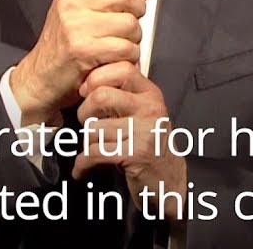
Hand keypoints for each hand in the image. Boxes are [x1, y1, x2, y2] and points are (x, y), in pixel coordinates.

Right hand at [9, 0, 153, 125]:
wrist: (41, 76)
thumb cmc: (62, 44)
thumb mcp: (83, 10)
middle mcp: (71, 3)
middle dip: (138, 11)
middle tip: (128, 22)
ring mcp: (76, 26)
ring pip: (131, 23)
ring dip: (133, 38)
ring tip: (119, 43)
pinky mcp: (84, 50)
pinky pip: (126, 48)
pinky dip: (129, 57)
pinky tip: (115, 57)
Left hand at [73, 61, 187, 223]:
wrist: (170, 183)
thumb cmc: (149, 147)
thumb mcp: (142, 114)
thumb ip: (123, 95)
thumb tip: (87, 81)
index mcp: (150, 93)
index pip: (120, 69)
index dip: (96, 79)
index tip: (86, 93)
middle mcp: (150, 108)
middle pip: (100, 96)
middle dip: (84, 112)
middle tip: (87, 124)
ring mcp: (145, 131)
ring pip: (94, 128)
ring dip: (87, 143)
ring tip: (94, 150)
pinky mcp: (136, 154)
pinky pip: (95, 153)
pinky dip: (82, 164)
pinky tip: (82, 169)